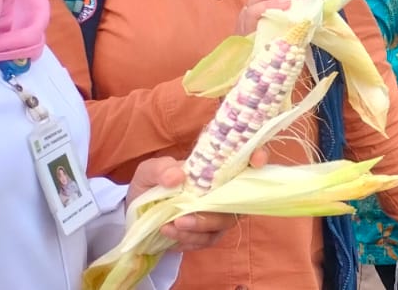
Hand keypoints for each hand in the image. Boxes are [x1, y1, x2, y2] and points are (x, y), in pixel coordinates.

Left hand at [130, 151, 263, 249]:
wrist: (139, 212)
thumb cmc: (151, 184)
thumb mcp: (148, 172)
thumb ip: (160, 170)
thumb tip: (177, 176)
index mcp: (215, 167)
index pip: (246, 159)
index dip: (259, 157)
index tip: (256, 161)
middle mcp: (224, 189)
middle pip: (240, 199)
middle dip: (216, 212)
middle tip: (182, 217)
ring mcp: (220, 212)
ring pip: (225, 222)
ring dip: (199, 228)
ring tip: (169, 227)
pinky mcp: (210, 232)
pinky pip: (209, 239)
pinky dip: (190, 239)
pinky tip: (169, 235)